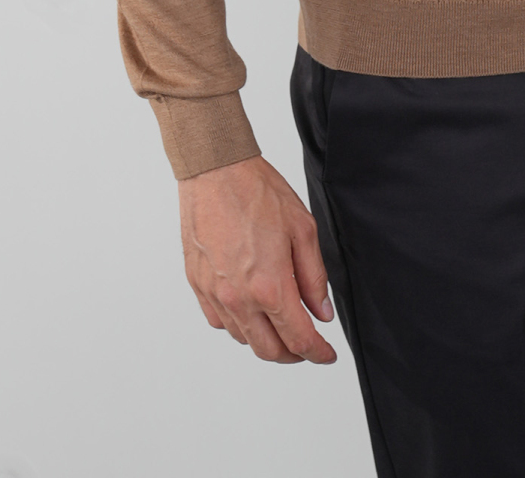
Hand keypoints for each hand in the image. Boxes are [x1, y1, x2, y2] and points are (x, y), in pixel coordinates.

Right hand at [178, 154, 336, 364]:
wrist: (215, 170)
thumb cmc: (257, 192)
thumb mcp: (302, 229)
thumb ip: (314, 277)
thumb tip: (321, 311)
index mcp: (270, 286)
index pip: (299, 339)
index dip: (318, 353)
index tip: (327, 354)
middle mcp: (239, 299)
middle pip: (269, 351)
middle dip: (294, 354)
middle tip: (307, 345)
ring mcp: (215, 294)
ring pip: (243, 339)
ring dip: (265, 340)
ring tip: (280, 324)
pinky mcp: (197, 285)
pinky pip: (219, 322)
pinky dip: (238, 325)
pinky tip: (250, 310)